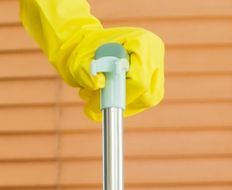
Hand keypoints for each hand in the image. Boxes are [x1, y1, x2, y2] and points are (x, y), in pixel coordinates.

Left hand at [19, 0, 165, 120]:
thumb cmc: (77, 52)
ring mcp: (154, 62)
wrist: (78, 45)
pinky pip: (144, 99)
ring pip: (148, 98)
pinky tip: (103, 96)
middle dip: (123, 102)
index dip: (124, 96)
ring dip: (122, 104)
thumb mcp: (79, 64)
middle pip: (150, 92)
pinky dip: (125, 104)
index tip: (101, 102)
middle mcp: (153, 50)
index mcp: (141, 43)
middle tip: (95, 104)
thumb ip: (88, 74)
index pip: (143, 81)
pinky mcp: (151, 73)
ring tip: (94, 98)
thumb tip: (99, 84)